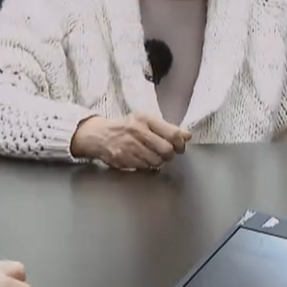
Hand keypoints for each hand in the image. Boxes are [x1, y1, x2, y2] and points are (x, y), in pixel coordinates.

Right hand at [70, 113, 189, 169]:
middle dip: (170, 154)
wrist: (98, 134)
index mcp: (145, 119)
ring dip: (158, 161)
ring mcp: (129, 146)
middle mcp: (137, 131)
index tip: (181, 146)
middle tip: (167, 153)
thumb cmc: (126, 127)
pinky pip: (143, 167)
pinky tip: (142, 159)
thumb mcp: (146, 121)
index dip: (180, 143)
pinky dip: (146, 166)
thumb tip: (188, 136)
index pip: (172, 133)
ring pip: (156, 161)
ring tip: (153, 155)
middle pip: (166, 150)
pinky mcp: (122, 159)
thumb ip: (168, 128)